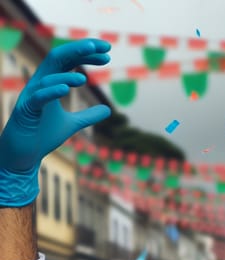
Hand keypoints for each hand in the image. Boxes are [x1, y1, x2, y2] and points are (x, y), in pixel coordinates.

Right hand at [0, 38, 110, 206]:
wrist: (24, 155)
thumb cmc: (43, 136)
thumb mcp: (72, 124)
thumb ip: (88, 116)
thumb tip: (108, 110)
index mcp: (50, 84)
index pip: (68, 60)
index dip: (86, 54)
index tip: (108, 53)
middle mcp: (39, 84)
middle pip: (58, 58)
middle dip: (79, 51)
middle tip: (103, 48)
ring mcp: (31, 96)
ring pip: (47, 78)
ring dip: (66, 76)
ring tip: (84, 79)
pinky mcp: (26, 111)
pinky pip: (38, 97)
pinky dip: (51, 92)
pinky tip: (66, 90)